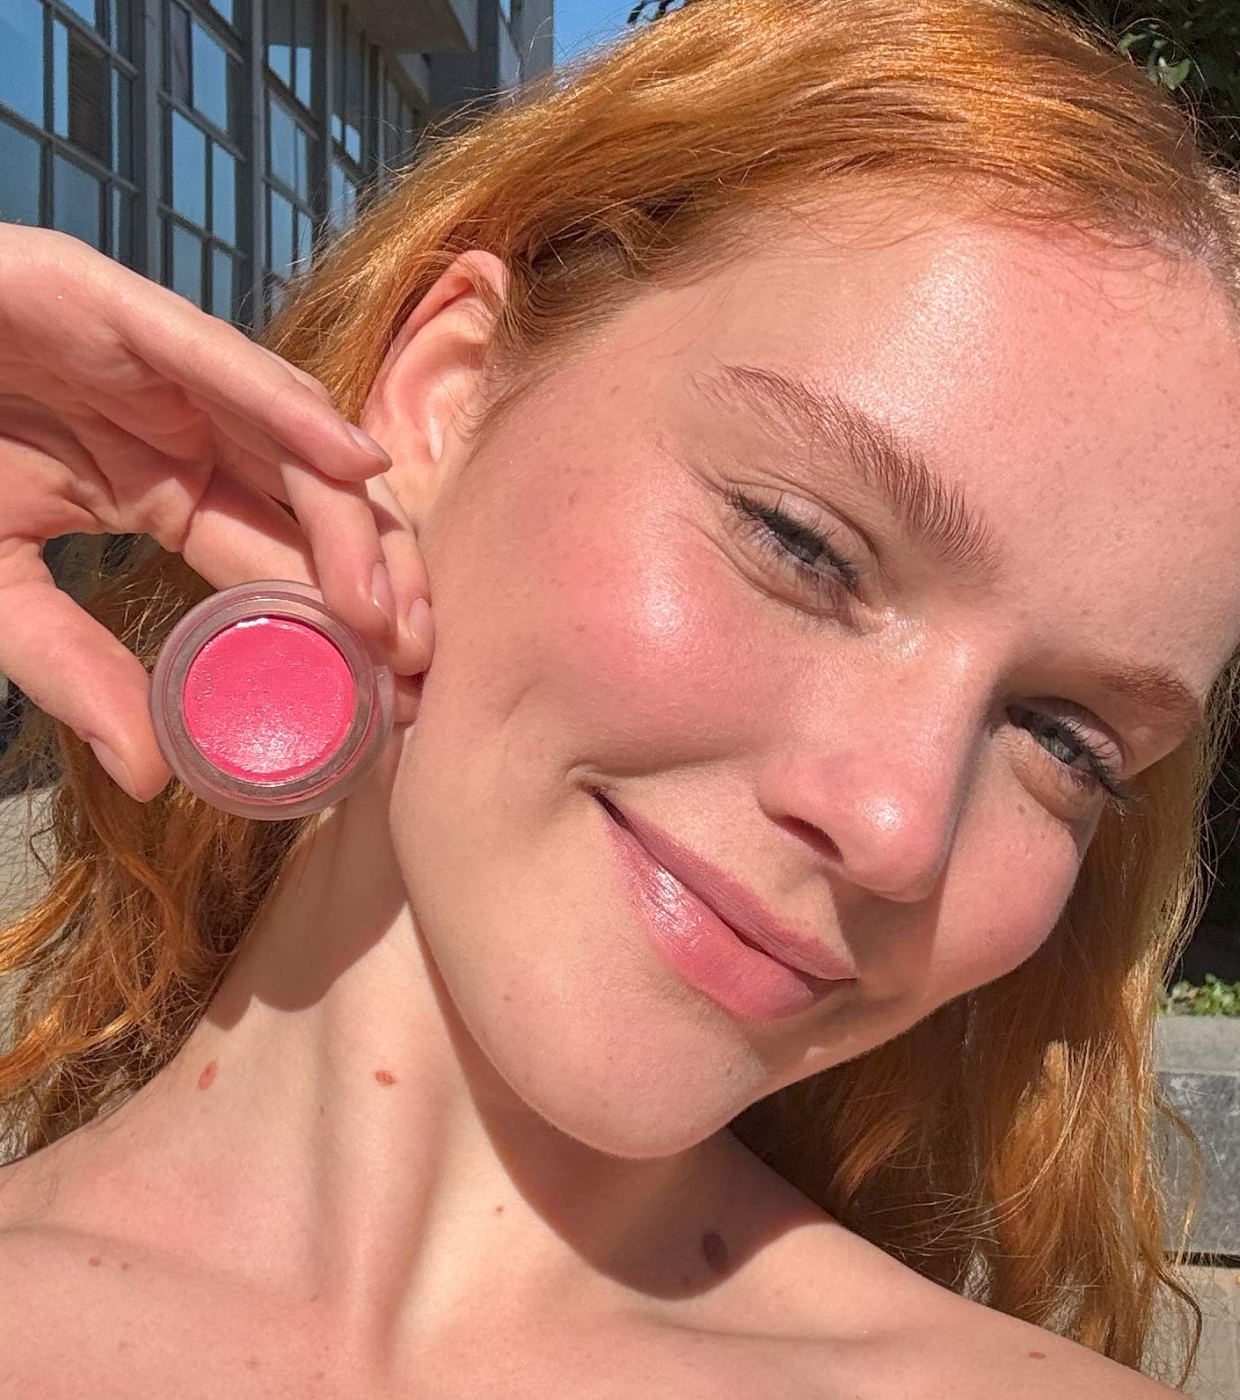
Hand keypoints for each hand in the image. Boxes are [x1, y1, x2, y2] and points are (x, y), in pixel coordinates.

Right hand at [0, 226, 430, 800]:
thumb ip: (70, 666)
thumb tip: (151, 777)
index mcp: (169, 494)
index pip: (277, 566)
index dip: (338, 627)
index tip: (393, 697)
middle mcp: (190, 435)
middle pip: (311, 509)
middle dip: (376, 582)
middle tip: (419, 663)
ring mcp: (166, 373)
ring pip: (290, 443)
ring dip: (350, 521)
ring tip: (392, 605)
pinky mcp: (119, 307)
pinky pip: (220, 361)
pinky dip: (287, 409)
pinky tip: (350, 463)